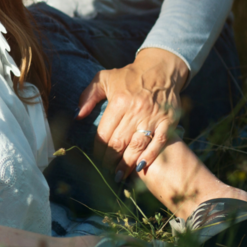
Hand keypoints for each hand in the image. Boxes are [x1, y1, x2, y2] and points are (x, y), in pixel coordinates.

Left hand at [77, 48, 189, 175]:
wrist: (160, 69)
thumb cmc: (129, 76)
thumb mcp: (104, 79)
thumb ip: (88, 96)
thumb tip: (78, 115)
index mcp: (118, 102)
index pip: (105, 133)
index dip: (99, 149)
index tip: (96, 159)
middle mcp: (135, 111)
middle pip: (119, 143)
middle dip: (110, 161)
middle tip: (106, 173)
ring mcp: (153, 117)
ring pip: (137, 146)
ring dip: (127, 164)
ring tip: (119, 176)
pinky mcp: (168, 121)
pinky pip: (159, 143)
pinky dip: (150, 156)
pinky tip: (141, 168)